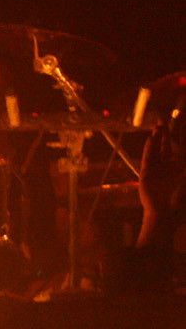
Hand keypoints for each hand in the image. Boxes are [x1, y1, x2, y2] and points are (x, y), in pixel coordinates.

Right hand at [138, 121, 185, 247]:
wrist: (166, 211)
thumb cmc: (180, 195)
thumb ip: (185, 160)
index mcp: (181, 166)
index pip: (181, 146)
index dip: (182, 134)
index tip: (182, 121)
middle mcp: (169, 165)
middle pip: (167, 144)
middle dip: (167, 132)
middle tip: (165, 118)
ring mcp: (157, 169)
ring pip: (157, 149)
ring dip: (157, 137)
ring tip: (158, 125)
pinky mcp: (146, 173)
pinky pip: (148, 158)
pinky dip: (149, 148)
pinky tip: (151, 139)